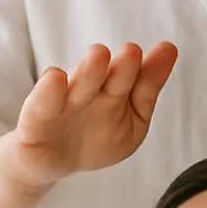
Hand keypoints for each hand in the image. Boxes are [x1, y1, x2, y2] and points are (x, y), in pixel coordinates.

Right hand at [6, 41, 177, 190]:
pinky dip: (49, 90)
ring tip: (99, 54)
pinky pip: (42, 103)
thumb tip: (170, 48)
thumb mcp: (132, 121)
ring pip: (79, 85)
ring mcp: (64, 102)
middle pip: (109, 78)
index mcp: (116, 90)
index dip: (152, 69)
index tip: (167, 49)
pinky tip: (56, 77)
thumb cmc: (96, 135)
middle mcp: (91, 89)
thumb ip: (147, 88)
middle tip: (132, 51)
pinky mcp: (36, 116)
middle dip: (121, 67)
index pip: (137, 80)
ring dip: (89, 70)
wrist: (52, 159)